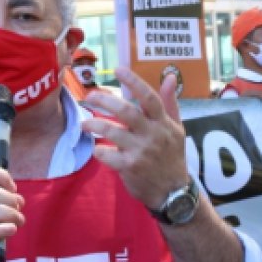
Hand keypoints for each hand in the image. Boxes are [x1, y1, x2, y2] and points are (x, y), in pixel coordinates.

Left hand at [81, 67, 188, 211]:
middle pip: (126, 111)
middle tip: (89, 97)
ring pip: (111, 132)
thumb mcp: (177, 128)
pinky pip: (107, 155)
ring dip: (94, 124)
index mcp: (163, 123)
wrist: (173, 192)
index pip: (149, 97)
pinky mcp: (129, 167)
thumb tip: (170, 76)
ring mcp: (140, 152)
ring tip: (84, 123)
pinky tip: (96, 147)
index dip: (133, 82)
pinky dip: (98, 150)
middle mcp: (152, 135)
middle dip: (105, 100)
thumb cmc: (172, 156)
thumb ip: (169, 103)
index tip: (117, 69)